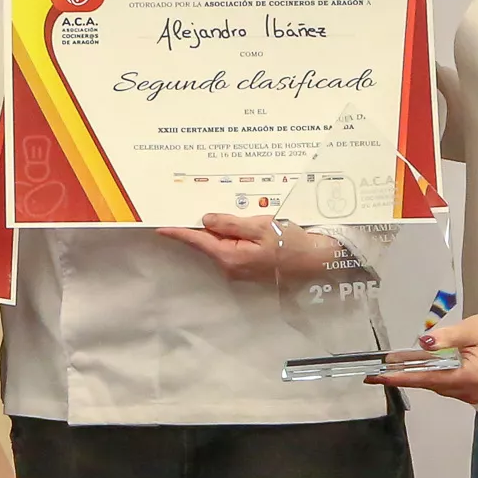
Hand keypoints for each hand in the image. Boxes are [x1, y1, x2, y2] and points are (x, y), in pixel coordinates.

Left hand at [157, 214, 337, 284]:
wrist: (317, 260)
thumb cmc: (291, 242)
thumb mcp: (261, 226)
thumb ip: (231, 223)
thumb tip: (205, 220)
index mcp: (230, 257)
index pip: (198, 241)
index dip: (179, 233)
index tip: (160, 227)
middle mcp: (231, 267)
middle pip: (208, 243)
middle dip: (200, 226)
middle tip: (188, 207)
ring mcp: (239, 270)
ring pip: (220, 246)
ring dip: (217, 230)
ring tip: (215, 211)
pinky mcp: (248, 268)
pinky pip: (231, 249)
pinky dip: (230, 236)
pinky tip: (235, 224)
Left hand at [366, 310, 477, 404]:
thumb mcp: (468, 329)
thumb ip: (445, 338)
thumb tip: (423, 343)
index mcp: (472, 377)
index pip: (430, 379)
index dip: (403, 377)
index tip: (380, 377)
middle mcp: (471, 392)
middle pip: (431, 383)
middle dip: (407, 373)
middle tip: (383, 365)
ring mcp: (472, 395)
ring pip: (435, 385)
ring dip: (418, 373)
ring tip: (397, 363)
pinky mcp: (470, 391)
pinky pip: (443, 384)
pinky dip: (430, 374)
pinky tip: (418, 365)